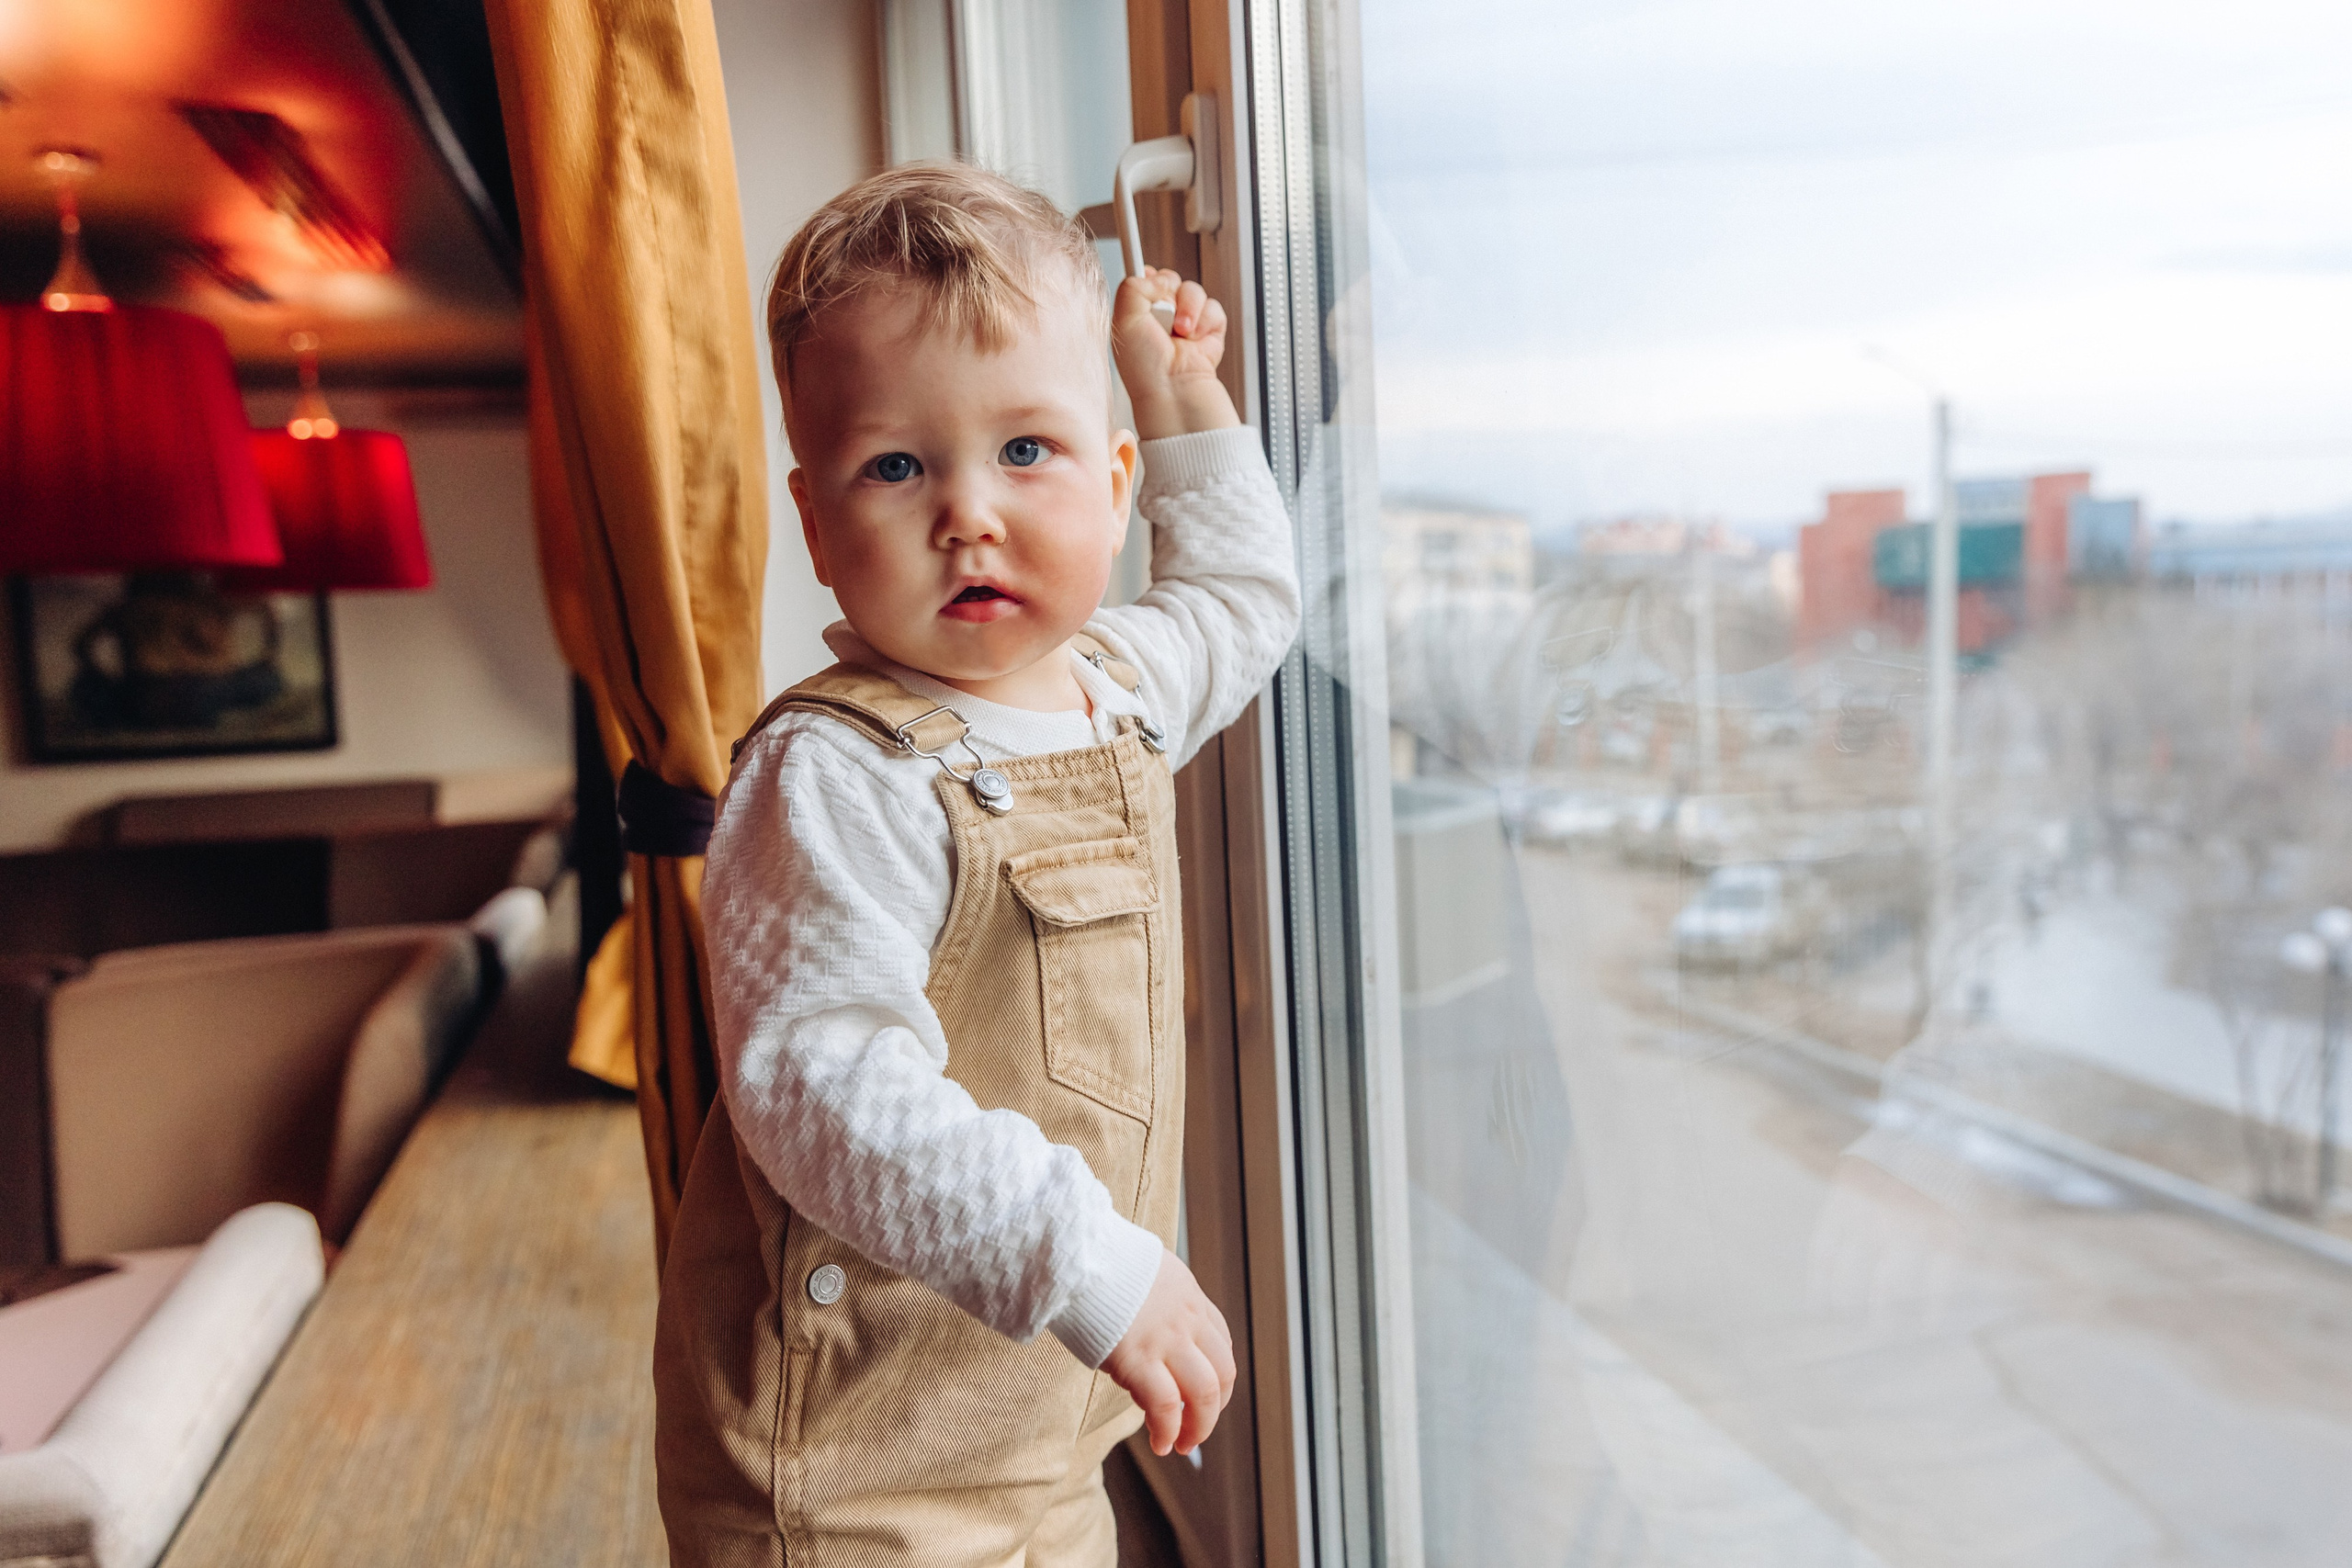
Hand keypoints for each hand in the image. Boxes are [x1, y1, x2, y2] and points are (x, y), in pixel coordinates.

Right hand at [1099, 1249, 1236, 1456]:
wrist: (1075, 1255)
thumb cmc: (1094, 1264)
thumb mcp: (1142, 1272)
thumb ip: (1153, 1301)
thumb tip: (1142, 1333)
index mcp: (1188, 1294)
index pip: (1219, 1341)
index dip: (1216, 1374)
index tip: (1203, 1395)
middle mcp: (1186, 1317)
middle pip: (1222, 1372)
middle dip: (1214, 1409)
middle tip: (1198, 1430)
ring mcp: (1165, 1339)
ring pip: (1203, 1393)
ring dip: (1198, 1427)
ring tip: (1184, 1445)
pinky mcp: (1138, 1359)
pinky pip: (1165, 1405)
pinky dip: (1167, 1430)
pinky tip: (1160, 1443)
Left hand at [1112, 268, 1242, 441]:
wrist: (1173, 387)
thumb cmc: (1145, 364)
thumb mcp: (1124, 319)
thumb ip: (1134, 286)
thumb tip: (1157, 276)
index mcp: (1138, 311)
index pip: (1147, 277)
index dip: (1151, 277)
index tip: (1150, 279)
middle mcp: (1162, 315)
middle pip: (1171, 279)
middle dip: (1169, 292)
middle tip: (1163, 314)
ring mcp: (1187, 321)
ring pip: (1193, 290)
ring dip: (1188, 308)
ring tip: (1180, 332)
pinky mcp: (1209, 330)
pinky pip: (1213, 307)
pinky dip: (1206, 321)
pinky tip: (1195, 339)